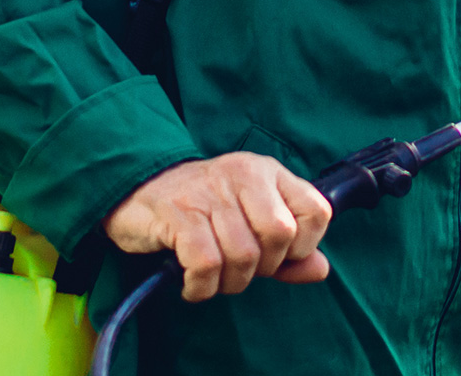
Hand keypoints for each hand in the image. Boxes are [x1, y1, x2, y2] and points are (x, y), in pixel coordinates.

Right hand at [103, 152, 332, 301]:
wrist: (139, 188)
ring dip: (229, 282)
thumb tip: (320, 270)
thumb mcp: (251, 220)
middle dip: (264, 268)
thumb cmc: (203, 210)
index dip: (304, 247)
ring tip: (213, 276)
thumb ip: (289, 249)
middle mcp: (244, 175)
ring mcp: (210, 192)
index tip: (278, 257)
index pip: (316, 212)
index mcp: (269, 173)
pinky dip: (201, 287)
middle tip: (240, 269)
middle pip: (280, 236)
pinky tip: (193, 284)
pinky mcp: (178, 213)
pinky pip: (205, 264)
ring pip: (243, 255)